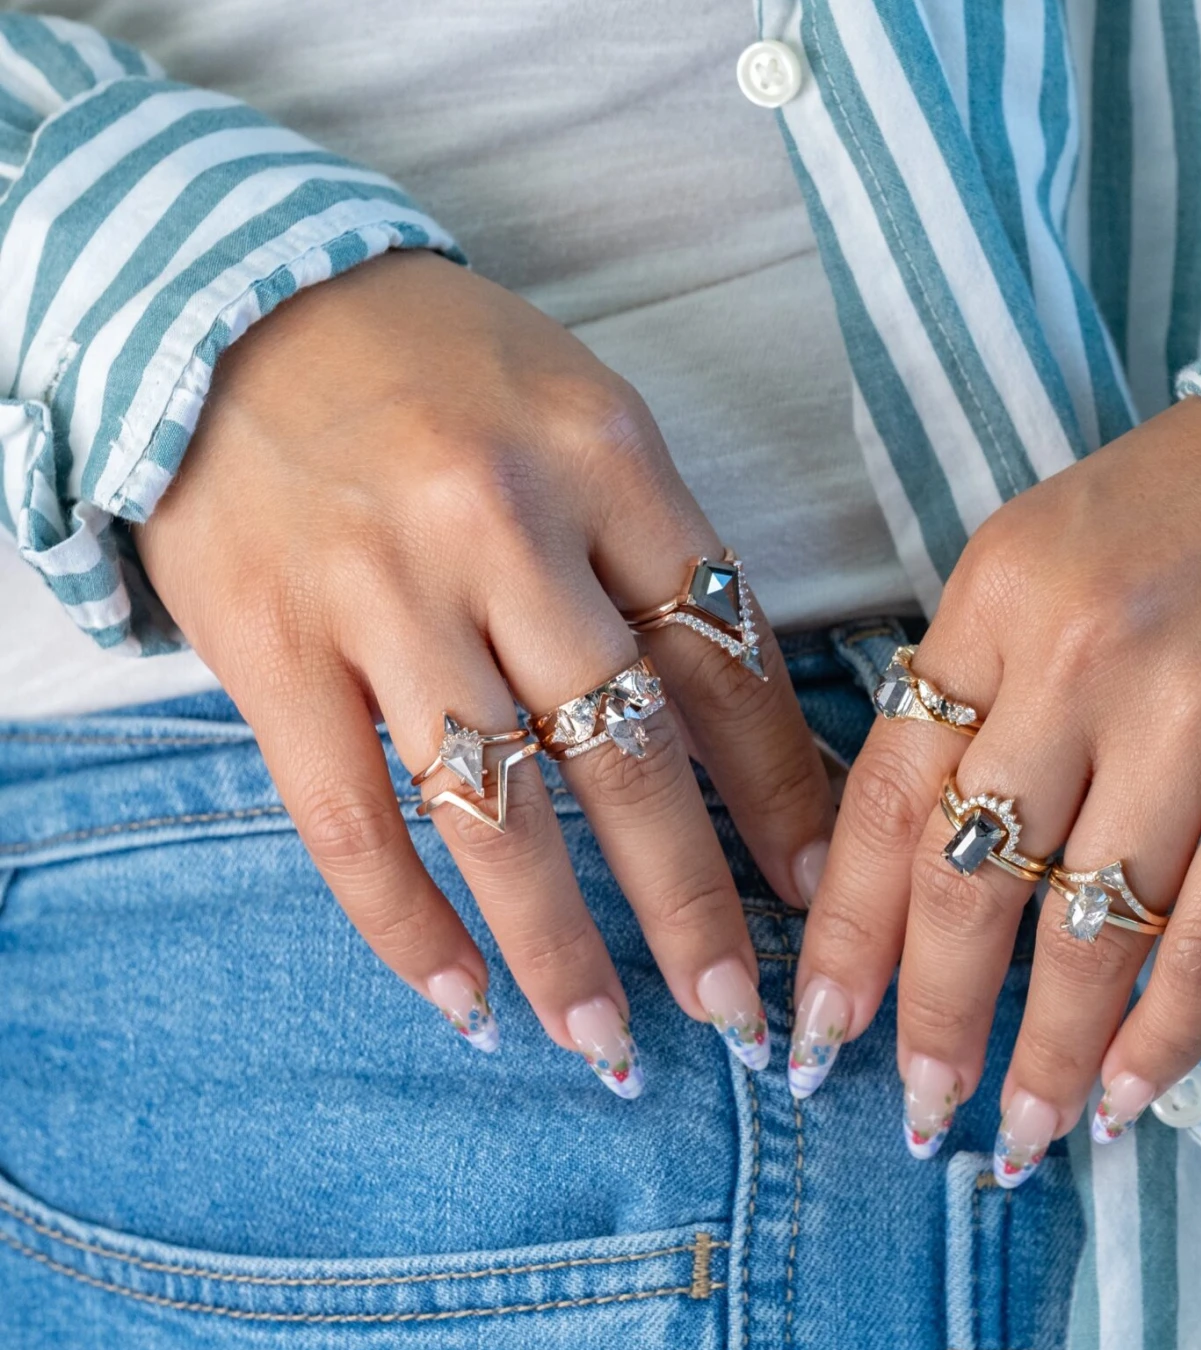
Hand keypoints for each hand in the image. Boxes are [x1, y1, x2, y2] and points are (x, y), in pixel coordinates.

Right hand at [139, 251, 833, 1084]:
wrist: (226, 303)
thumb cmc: (434, 372)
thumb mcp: (578, 416)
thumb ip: (654, 554)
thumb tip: (744, 730)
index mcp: (604, 459)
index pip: (723, 657)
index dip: (781, 791)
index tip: (824, 890)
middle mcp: (500, 526)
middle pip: (626, 753)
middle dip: (692, 902)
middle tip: (740, 1016)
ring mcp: (380, 593)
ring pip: (495, 812)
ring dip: (562, 948)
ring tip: (610, 1046)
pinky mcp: (270, 647)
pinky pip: (352, 822)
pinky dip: (409, 927)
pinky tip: (465, 1000)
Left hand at [793, 399, 1200, 1166]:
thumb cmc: (1184, 522)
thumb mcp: (1041, 562)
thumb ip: (971, 687)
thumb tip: (892, 862)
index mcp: (993, 601)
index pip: (886, 797)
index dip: (845, 934)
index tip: (819, 1029)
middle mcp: (1079, 661)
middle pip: (967, 878)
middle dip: (928, 1018)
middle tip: (915, 1111)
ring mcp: (1194, 719)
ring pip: (1086, 932)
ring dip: (1043, 1057)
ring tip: (1017, 1137)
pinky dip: (1164, 1035)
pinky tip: (1125, 1099)